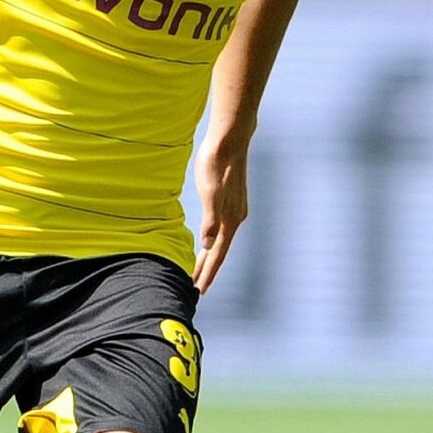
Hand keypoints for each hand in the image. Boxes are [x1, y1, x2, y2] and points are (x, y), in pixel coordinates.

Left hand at [191, 134, 250, 292]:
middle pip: (220, 251)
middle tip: (196, 289)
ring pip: (221, 241)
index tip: (198, 290)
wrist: (230, 141)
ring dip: (211, 258)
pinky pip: (222, 230)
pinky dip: (214, 242)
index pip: (218, 254)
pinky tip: (208, 242)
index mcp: (230, 220)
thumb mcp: (210, 192)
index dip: (208, 273)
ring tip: (200, 271)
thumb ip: (210, 219)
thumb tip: (208, 245)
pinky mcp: (232, 201)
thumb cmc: (216, 164)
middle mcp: (236, 218)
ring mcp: (235, 210)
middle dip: (208, 270)